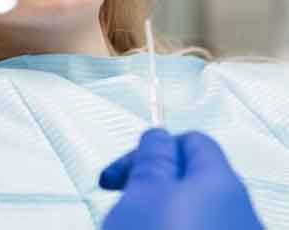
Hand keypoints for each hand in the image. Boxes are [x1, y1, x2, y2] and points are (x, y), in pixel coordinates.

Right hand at [99, 129, 263, 229]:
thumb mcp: (144, 192)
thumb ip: (152, 157)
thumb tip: (158, 137)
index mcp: (220, 183)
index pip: (191, 142)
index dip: (150, 150)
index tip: (118, 175)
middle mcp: (238, 213)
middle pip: (188, 182)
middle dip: (147, 189)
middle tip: (119, 207)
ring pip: (186, 216)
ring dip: (152, 218)